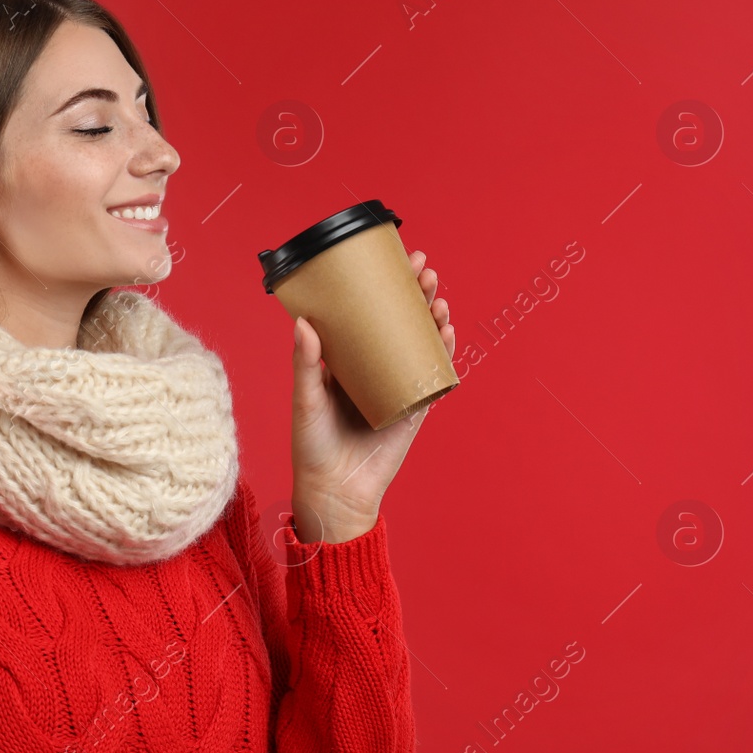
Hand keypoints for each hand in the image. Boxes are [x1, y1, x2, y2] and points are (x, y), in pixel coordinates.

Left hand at [289, 249, 453, 543]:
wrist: (335, 491)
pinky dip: (443, 354)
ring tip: (438, 299)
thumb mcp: (305, 400)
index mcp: (345, 361)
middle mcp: (373, 368)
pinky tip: (448, 333)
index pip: (367, 314)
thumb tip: (304, 322)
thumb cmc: (312, 446)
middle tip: (425, 271)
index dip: (383, 288)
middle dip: (415, 295)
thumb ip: (306, 364)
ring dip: (433, 319)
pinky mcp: (414, 408)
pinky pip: (433, 376)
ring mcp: (396, 386)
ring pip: (420, 344)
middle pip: (400, 322)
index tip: (395, 261)